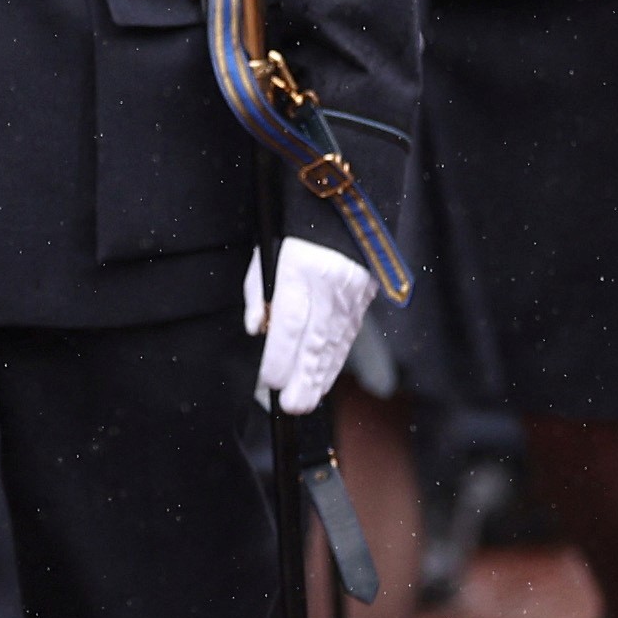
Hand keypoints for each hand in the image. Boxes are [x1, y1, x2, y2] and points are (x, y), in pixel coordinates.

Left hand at [246, 241, 371, 414]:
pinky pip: (347, 338)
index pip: (291, 321)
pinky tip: (324, 382)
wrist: (345, 211)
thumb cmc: (296, 235)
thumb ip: (258, 294)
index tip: (270, 380)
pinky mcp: (362, 301)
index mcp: (300, 270)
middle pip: (315, 339)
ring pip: (334, 344)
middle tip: (292, 406)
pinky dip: (334, 363)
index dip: (282, 355)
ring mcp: (349, 295)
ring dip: (320, 377)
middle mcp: (328, 287)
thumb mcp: (267, 255)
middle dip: (303, 377)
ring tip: (306, 403)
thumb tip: (255, 329)